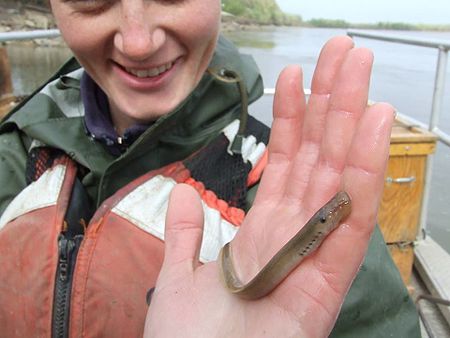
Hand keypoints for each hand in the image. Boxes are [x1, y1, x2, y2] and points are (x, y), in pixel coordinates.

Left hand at [144, 36, 393, 337]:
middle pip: (317, 156)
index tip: (294, 76)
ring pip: (339, 171)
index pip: (282, 163)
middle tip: (342, 52)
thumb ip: (185, 232)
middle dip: (329, 102)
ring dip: (351, 117)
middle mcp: (294, 233)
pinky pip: (352, 211)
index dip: (290, 118)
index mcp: (262, 233)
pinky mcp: (333, 274)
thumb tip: (185, 192)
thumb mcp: (180, 276)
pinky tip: (373, 121)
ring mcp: (317, 249)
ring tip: (359, 67)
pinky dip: (365, 166)